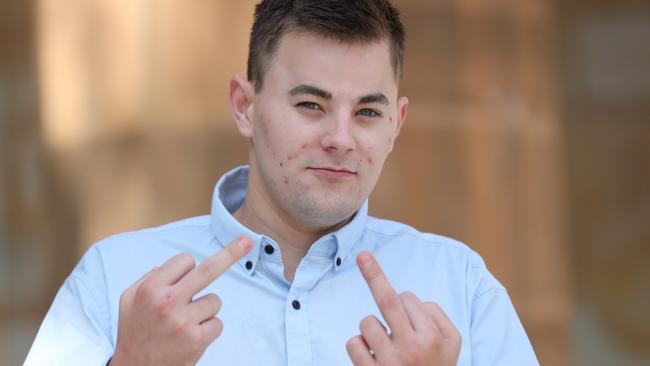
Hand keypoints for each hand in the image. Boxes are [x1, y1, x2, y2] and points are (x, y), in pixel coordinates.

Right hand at [110, 236, 252, 365]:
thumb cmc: (135, 330)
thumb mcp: (130, 298)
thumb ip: (151, 276)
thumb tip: (181, 264)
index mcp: (151, 288)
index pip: (185, 260)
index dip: (186, 269)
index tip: (187, 275)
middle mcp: (168, 302)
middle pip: (208, 269)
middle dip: (230, 253)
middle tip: (247, 241)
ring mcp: (184, 322)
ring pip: (215, 300)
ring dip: (204, 310)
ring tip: (183, 323)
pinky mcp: (198, 339)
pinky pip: (218, 323)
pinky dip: (208, 329)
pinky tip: (190, 337)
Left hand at [346, 252, 460, 365]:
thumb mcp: (452, 343)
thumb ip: (436, 315)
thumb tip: (409, 299)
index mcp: (433, 336)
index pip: (408, 298)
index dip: (405, 303)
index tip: (404, 308)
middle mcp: (413, 348)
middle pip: (388, 300)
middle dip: (374, 274)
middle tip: (363, 255)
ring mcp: (390, 362)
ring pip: (367, 322)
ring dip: (371, 329)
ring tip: (385, 345)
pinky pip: (354, 343)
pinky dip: (359, 346)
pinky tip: (372, 357)